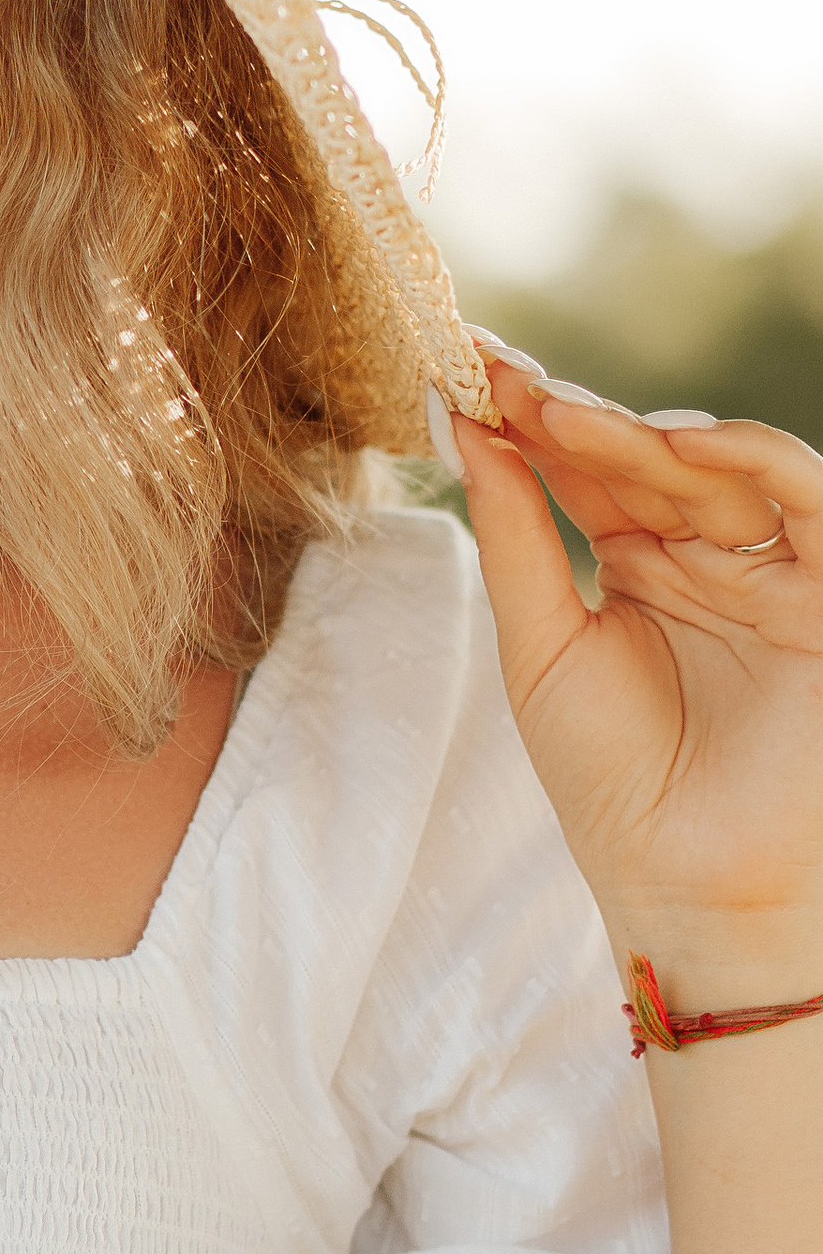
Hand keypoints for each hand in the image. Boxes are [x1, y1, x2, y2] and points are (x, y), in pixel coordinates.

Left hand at [450, 344, 822, 985]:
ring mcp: (772, 572)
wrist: (686, 882)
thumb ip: (517, 536)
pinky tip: (677, 441)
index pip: (587, 473)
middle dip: (572, 414)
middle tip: (501, 377)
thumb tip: (467, 430)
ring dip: (641, 433)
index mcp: (641, 568)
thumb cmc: (613, 781)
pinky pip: (807, 501)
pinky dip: (751, 458)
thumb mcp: (541, 646)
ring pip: (718, 469)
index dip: (531, 421)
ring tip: (560, 412)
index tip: (465, 371)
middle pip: (645, 461)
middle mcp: (710, 559)